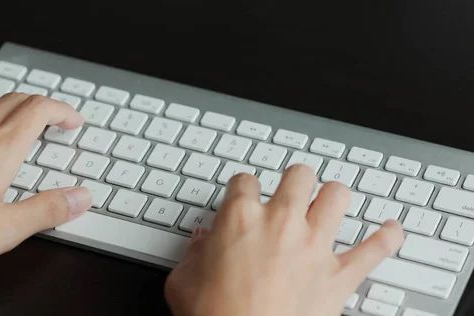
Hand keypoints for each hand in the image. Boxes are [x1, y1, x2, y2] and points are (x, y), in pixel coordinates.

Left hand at [0, 94, 91, 281]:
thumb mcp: (4, 231)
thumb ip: (48, 210)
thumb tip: (80, 197)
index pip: (38, 109)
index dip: (62, 111)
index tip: (73, 122)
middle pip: (15, 100)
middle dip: (42, 105)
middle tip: (54, 121)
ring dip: (9, 105)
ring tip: (18, 120)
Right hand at [165, 167, 403, 315]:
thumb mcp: (183, 281)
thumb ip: (193, 254)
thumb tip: (200, 242)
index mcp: (240, 219)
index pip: (244, 181)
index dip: (243, 187)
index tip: (243, 196)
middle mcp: (281, 224)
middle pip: (298, 176)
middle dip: (295, 180)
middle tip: (291, 192)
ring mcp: (313, 248)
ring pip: (337, 196)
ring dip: (332, 197)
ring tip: (327, 202)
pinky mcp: (338, 277)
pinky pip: (375, 249)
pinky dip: (386, 238)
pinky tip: (391, 230)